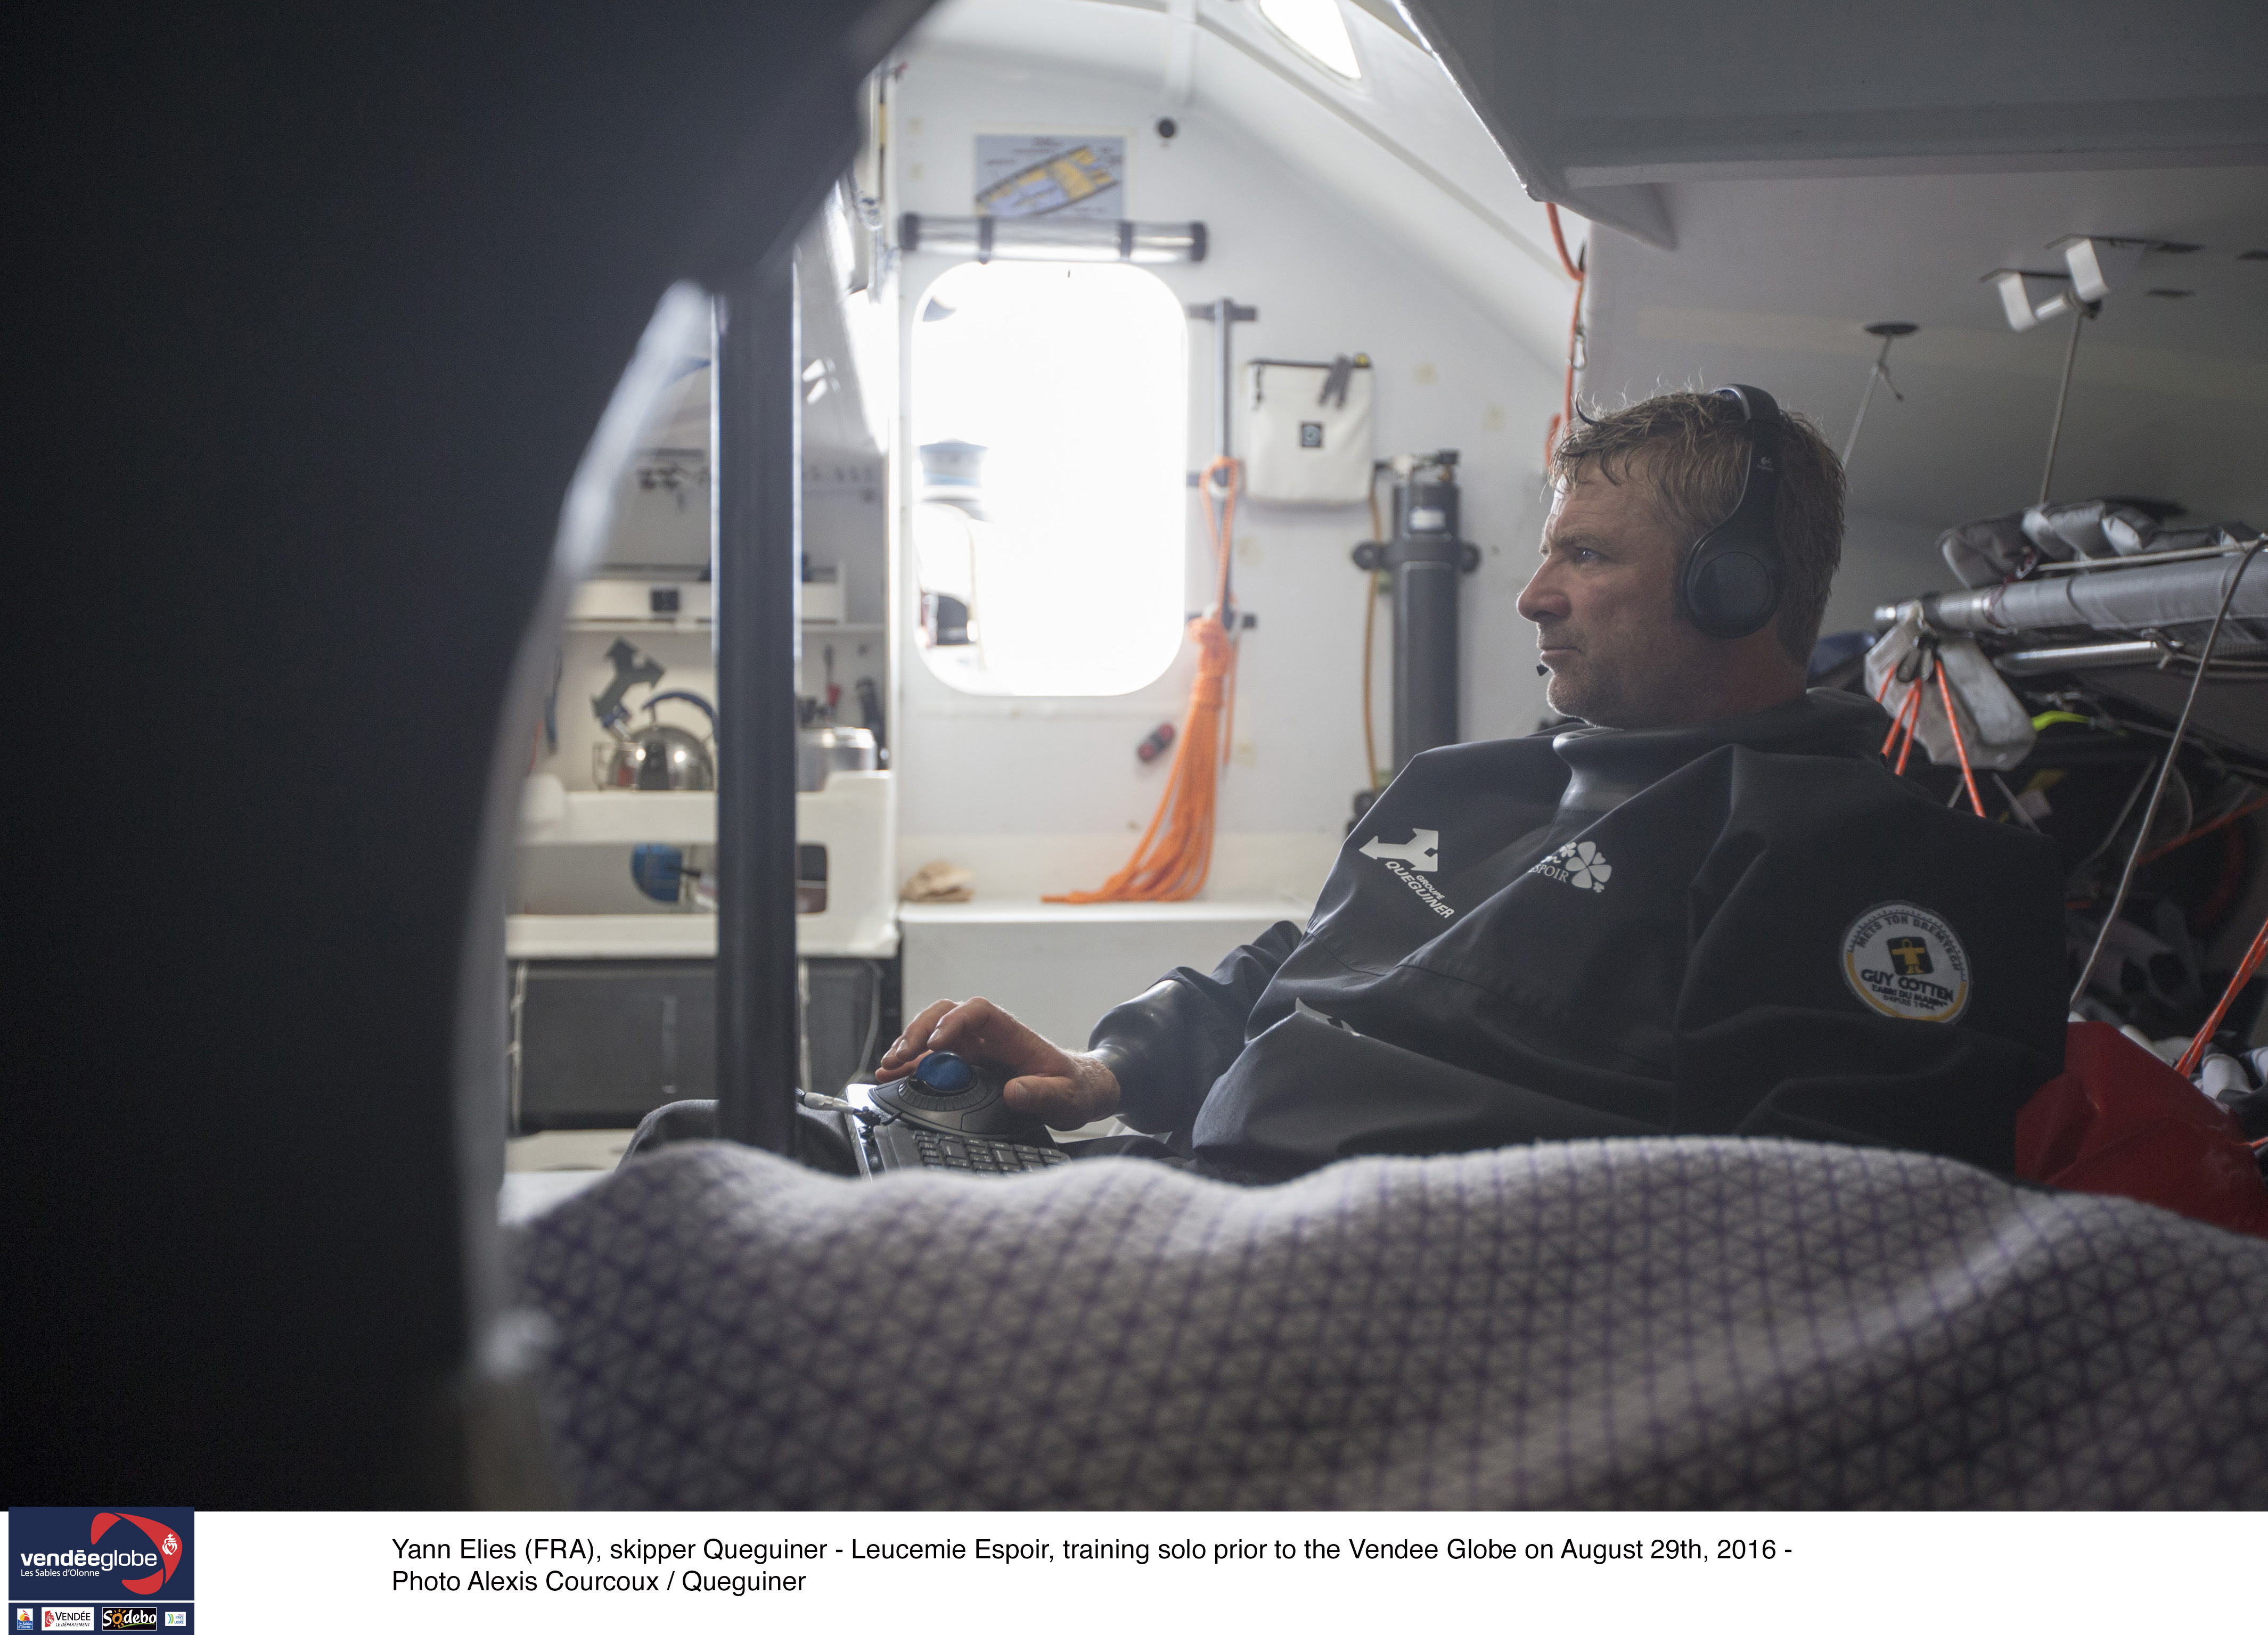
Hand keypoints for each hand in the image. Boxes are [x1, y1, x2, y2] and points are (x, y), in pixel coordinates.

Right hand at [876, 996, 1122, 1129]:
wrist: (1074, 1091)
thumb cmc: (1072, 1087)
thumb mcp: (1066, 1096)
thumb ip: (1043, 1094)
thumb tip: (1015, 1092)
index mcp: (1011, 1033)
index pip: (977, 1011)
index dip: (953, 1021)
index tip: (936, 1045)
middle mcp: (987, 1036)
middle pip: (944, 1015)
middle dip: (918, 1032)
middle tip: (899, 1057)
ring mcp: (972, 1049)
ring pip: (931, 1033)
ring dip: (907, 1047)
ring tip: (888, 1068)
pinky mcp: (963, 1066)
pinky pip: (931, 1058)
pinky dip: (910, 1065)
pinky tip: (892, 1077)